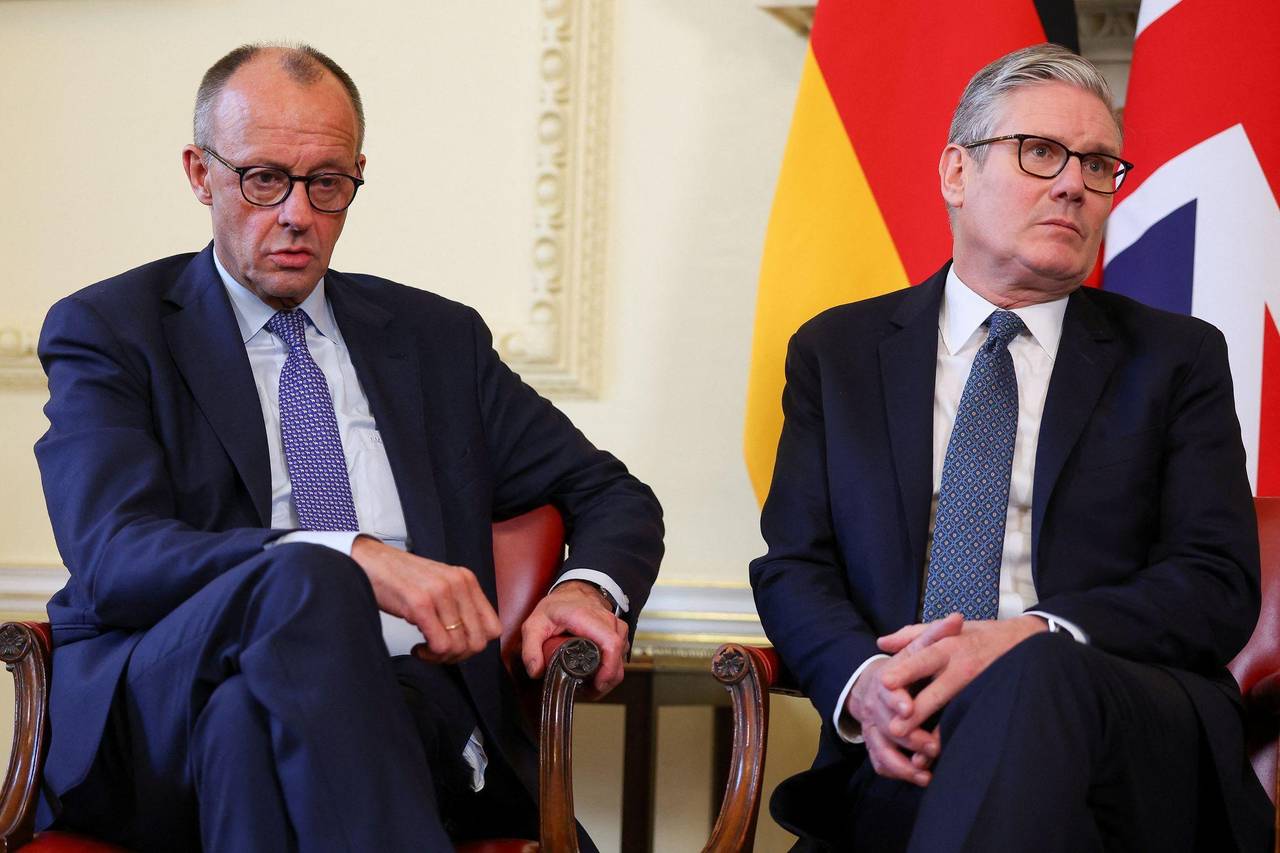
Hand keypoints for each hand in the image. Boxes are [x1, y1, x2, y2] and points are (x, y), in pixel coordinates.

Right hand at [351, 536, 501, 663]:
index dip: (476, 645)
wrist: (367, 562)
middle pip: (479, 641)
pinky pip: (440, 644)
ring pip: (460, 646)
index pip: (493, 627)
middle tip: (438, 653)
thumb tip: (471, 639)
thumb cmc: (399, 577)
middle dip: (458, 656)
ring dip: (441, 657)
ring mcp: (440, 593)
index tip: (456, 646)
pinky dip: (429, 655)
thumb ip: (458, 604)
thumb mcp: (439, 585)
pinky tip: (417, 648)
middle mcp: (458, 584)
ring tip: (425, 649)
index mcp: (466, 579)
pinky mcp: (420, 604)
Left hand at [520, 580, 629, 695]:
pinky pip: (621, 655)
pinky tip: (598, 675)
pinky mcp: (619, 633)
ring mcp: (615, 626)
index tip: (598, 683)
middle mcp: (606, 621)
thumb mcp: (534, 624)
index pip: (610, 644)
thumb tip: (536, 671)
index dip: (609, 668)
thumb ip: (530, 648)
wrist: (573, 592)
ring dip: (609, 676)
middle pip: (618, 656)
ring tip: (590, 684)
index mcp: (586, 618)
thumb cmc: (556, 607)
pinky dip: (612, 668)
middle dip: (606, 680)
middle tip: (588, 691)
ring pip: (622, 658)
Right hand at [845, 615, 962, 785]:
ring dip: (903, 761)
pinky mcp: (876, 744)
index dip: (896, 699)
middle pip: (883, 723)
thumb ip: (936, 634)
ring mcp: (872, 726)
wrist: (871, 683)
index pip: (886, 689)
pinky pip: (881, 762)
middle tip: (931, 746)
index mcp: (885, 679)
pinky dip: (898, 772)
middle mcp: (874, 704)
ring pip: (881, 748)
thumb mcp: (918, 647)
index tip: (908, 707)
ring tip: (927, 769)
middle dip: (908, 736)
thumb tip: (957, 618)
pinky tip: (921, 778)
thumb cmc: (906, 666)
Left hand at [875, 614, 1047, 743]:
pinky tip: (940, 755)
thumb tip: (882, 643)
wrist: (1028, 643)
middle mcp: (963, 668)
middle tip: (894, 728)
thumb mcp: (949, 628)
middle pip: (937, 692)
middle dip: (916, 711)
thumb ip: (913, 635)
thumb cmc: (982, 635)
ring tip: (917, 754)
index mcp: (949, 647)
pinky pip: (970, 722)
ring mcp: (979, 688)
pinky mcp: (989, 702)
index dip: (905, 670)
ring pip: (954, 714)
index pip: (923, 659)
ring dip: (935, 735)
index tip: (884, 681)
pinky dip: (955, 739)